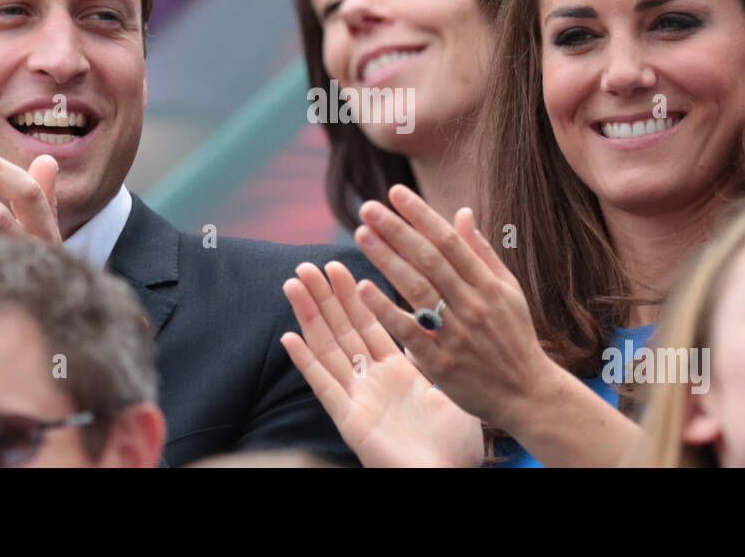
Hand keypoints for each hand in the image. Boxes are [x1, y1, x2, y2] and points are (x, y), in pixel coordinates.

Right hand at [280, 261, 483, 467]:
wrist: (448, 480)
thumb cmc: (455, 448)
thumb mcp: (451, 390)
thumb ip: (440, 354)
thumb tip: (441, 320)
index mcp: (398, 373)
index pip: (369, 324)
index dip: (352, 296)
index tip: (337, 264)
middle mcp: (372, 383)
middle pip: (343, 330)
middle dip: (324, 297)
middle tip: (307, 264)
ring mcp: (358, 400)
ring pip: (328, 349)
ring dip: (309, 317)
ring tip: (293, 284)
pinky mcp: (350, 422)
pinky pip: (325, 387)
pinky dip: (307, 363)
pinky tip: (289, 338)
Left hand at [350, 185, 553, 429]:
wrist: (527, 395)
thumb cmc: (514, 338)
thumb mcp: (509, 292)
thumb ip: (482, 252)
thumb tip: (461, 212)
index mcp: (489, 285)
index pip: (450, 241)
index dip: (422, 215)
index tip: (396, 192)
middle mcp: (473, 306)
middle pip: (430, 260)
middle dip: (398, 230)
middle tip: (368, 207)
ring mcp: (457, 334)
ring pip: (417, 289)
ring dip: (387, 259)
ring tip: (362, 234)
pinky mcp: (442, 363)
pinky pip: (410, 331)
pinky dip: (386, 309)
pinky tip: (362, 288)